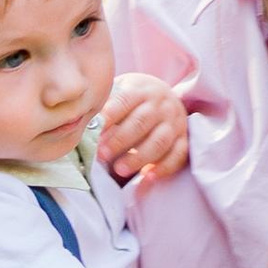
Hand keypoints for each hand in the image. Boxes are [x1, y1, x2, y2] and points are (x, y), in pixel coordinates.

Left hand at [97, 66, 198, 188]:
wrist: (167, 96)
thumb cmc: (135, 99)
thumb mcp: (123, 91)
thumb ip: (107, 105)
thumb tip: (84, 124)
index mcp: (142, 90)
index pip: (125, 101)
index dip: (110, 116)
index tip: (94, 132)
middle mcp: (161, 105)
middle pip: (141, 122)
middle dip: (120, 140)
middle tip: (102, 155)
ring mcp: (175, 123)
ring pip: (160, 141)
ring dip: (139, 157)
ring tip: (119, 170)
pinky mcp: (183, 140)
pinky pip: (177, 155)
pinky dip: (164, 167)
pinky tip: (147, 177)